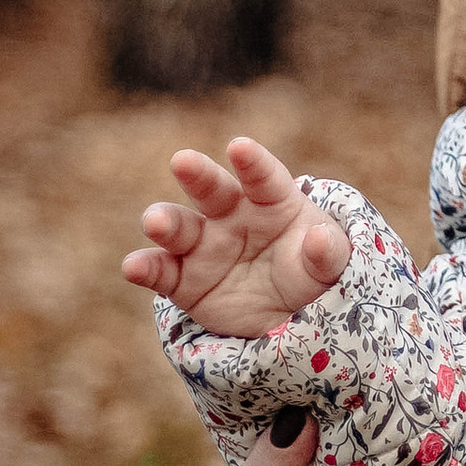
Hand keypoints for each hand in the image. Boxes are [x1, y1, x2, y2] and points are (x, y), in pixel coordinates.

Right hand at [124, 137, 349, 335]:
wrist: (289, 317)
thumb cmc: (313, 274)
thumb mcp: (331, 266)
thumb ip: (329, 253)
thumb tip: (318, 238)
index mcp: (273, 201)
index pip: (264, 177)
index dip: (253, 162)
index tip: (240, 147)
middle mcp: (232, 215)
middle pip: (212, 189)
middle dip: (197, 174)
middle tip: (183, 161)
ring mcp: (204, 247)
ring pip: (179, 227)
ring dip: (164, 220)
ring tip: (154, 221)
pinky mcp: (183, 280)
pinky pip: (161, 272)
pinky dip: (145, 268)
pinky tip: (133, 267)